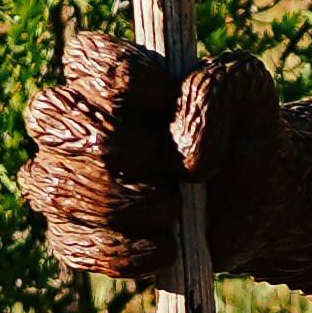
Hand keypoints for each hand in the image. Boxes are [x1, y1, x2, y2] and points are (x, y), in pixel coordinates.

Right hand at [19, 28, 280, 282]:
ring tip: (175, 210)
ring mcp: (62, 179)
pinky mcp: (70, 234)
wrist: (255, 203)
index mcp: (106, 74)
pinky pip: (71, 244)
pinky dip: (124, 251)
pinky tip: (165, 248)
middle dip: (125, 148)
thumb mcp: (247, 92)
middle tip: (175, 166)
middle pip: (56, 119)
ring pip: (57, 186)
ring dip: (127, 203)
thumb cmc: (238, 134)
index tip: (172, 103)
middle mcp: (71, 122)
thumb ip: (217, 91)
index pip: (86, 60)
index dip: (131, 85)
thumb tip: (184, 152)